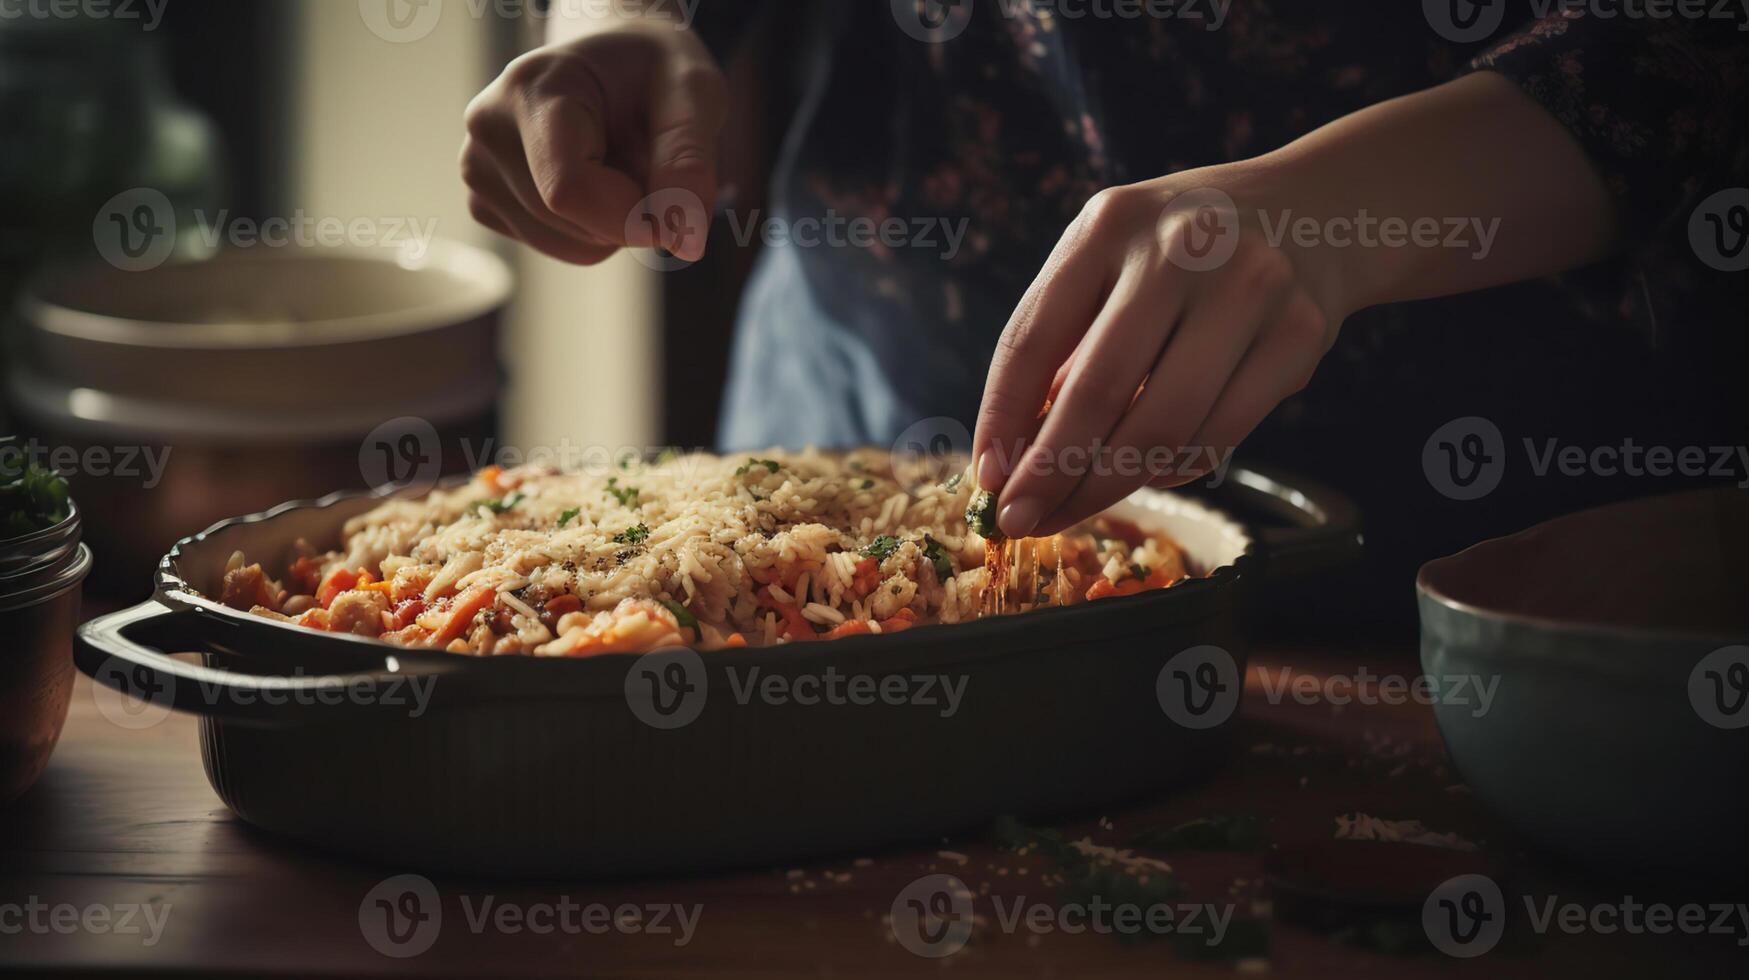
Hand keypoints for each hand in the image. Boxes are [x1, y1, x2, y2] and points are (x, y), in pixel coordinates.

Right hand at [460, 23, 725, 263]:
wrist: (614, 60)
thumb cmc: (652, 69)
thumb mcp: (694, 92)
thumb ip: (689, 161)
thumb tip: (684, 242)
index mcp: (532, 89)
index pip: (568, 191)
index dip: (633, 216)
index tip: (676, 202)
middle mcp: (490, 128)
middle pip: (572, 224)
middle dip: (632, 214)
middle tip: (646, 159)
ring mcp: (479, 168)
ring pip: (571, 246)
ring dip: (616, 224)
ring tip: (618, 163)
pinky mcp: (486, 200)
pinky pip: (559, 249)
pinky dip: (594, 232)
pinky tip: (595, 180)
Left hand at [972, 169, 1349, 538]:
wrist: (1315, 213)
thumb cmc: (1184, 252)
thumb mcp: (1112, 259)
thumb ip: (1065, 340)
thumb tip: (1014, 455)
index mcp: (1109, 225)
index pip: (1031, 339)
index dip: (1000, 419)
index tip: (986, 478)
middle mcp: (1179, 249)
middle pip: (1096, 392)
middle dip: (1050, 473)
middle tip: (1018, 521)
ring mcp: (1247, 290)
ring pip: (1161, 426)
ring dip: (1106, 486)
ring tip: (1074, 509)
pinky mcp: (1299, 336)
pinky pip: (1219, 434)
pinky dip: (1171, 469)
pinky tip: (1147, 475)